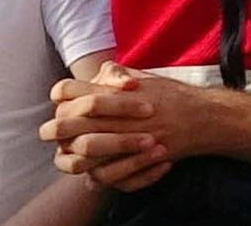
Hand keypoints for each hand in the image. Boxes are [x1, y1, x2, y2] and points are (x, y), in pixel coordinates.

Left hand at [41, 63, 205, 187]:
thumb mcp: (139, 75)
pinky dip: (97, 175)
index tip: (57, 105)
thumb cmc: (170, 94)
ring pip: (84, 151)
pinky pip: (107, 173)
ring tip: (66, 154)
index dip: (59, 98)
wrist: (203, 117)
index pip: (68, 91)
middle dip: (55, 129)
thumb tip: (97, 75)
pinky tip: (92, 173)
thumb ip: (114, 75)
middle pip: (68, 122)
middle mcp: (115, 113)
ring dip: (71, 154)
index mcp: (112, 90)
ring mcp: (126, 137)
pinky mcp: (137, 158)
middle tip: (47, 133)